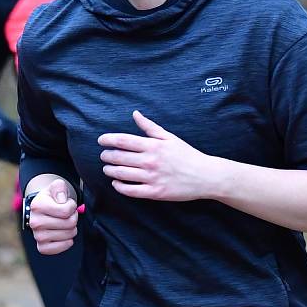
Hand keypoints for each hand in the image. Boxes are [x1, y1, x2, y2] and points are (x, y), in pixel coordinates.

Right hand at [29, 178, 79, 254]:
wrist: (45, 208)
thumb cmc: (54, 197)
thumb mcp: (57, 187)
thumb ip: (60, 187)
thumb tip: (61, 200)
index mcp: (37, 205)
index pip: (66, 211)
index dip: (72, 206)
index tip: (67, 204)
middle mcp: (35, 221)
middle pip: (69, 224)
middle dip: (74, 217)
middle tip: (68, 214)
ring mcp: (37, 235)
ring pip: (67, 236)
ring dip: (72, 229)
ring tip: (66, 222)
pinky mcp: (41, 246)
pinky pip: (58, 248)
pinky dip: (65, 243)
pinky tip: (65, 236)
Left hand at [98, 110, 214, 200]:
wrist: (205, 176)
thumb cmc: (187, 155)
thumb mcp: (169, 137)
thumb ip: (150, 126)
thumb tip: (135, 114)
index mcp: (153, 145)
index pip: (122, 140)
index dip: (108, 140)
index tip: (101, 141)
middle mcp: (150, 161)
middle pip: (118, 157)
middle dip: (106, 156)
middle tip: (104, 156)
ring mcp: (152, 178)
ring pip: (121, 174)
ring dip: (110, 170)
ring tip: (107, 168)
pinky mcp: (154, 192)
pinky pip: (130, 190)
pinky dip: (119, 186)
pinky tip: (116, 182)